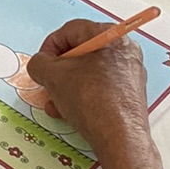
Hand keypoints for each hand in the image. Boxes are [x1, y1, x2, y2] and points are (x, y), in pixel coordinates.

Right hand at [26, 18, 150, 149]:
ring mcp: (130, 73)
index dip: (49, 47)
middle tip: (48, 84)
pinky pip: (101, 88)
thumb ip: (39, 63)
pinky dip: (83, 96)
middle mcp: (124, 50)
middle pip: (81, 53)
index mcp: (109, 35)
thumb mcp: (53, 76)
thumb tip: (40, 64)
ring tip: (56, 104)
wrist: (120, 138)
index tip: (42, 64)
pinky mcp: (130, 94)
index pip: (71, 30)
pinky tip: (70, 113)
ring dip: (68, 86)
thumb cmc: (91, 100)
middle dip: (59, 71)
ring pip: (89, 73)